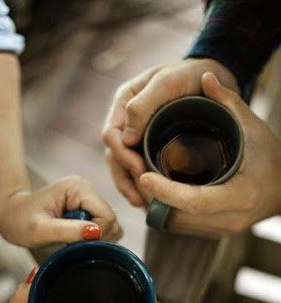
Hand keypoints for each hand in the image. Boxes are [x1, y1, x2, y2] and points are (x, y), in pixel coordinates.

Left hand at [0, 176, 122, 247]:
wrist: (11, 215)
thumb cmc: (19, 221)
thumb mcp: (39, 230)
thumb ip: (68, 231)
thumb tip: (95, 232)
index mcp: (78, 188)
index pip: (107, 216)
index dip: (97, 235)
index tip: (75, 243)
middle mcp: (88, 190)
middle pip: (112, 221)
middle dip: (97, 238)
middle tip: (71, 243)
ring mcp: (90, 198)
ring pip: (111, 226)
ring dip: (95, 239)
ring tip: (70, 239)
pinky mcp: (89, 208)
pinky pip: (104, 228)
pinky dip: (93, 238)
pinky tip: (74, 238)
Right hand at [102, 58, 238, 206]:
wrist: (214, 78)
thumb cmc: (191, 75)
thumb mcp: (168, 83)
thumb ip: (144, 105)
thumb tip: (126, 139)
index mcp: (124, 102)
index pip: (111, 134)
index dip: (122, 155)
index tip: (140, 170)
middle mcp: (126, 119)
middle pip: (114, 154)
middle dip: (124, 177)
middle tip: (139, 197)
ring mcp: (137, 133)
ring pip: (123, 164)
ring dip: (129, 185)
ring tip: (141, 203)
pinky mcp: (149, 144)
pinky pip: (137, 166)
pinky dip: (140, 183)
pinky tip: (147, 198)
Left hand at [139, 73, 280, 236]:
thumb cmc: (269, 158)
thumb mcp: (253, 127)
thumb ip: (229, 102)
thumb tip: (206, 76)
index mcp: (241, 195)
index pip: (196, 201)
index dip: (166, 191)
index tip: (144, 174)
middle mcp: (229, 219)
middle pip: (179, 215)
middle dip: (153, 197)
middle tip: (135, 173)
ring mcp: (220, 229)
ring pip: (176, 224)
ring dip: (156, 205)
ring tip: (142, 179)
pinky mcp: (213, 232)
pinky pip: (181, 226)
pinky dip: (166, 210)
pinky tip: (157, 191)